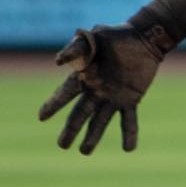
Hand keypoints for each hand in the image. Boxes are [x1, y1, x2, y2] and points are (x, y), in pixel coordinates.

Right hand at [38, 24, 168, 153]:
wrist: (143, 37)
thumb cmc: (116, 35)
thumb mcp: (94, 37)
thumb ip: (77, 48)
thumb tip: (57, 61)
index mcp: (85, 76)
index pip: (65, 93)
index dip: (53, 104)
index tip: (41, 117)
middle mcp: (96, 90)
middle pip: (80, 114)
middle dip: (71, 129)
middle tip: (62, 145)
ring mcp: (113, 97)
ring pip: (100, 121)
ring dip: (93, 137)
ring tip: (85, 152)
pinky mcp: (131, 99)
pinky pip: (129, 120)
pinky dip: (129, 134)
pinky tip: (128, 149)